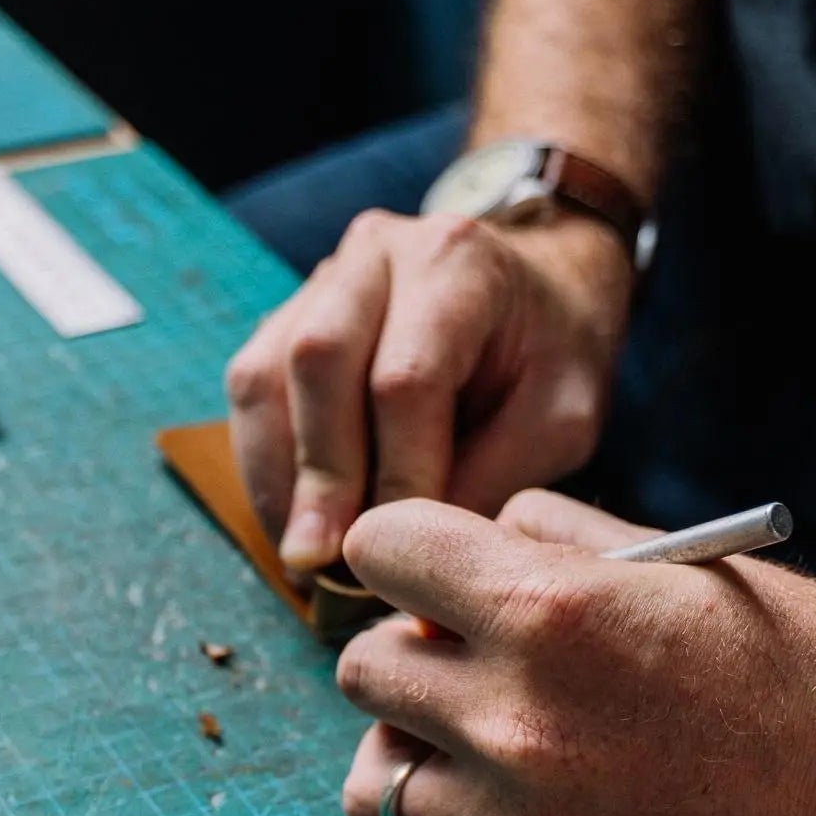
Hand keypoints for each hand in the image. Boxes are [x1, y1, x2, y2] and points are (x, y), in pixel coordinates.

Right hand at [224, 209, 630, 570]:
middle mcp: (378, 252)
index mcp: (457, 264)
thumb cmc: (551, 357)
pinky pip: (252, 389)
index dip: (395, 474)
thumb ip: (497, 473)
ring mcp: (324, 278)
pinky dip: (264, 464)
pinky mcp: (290, 312)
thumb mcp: (563, 417)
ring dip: (276, 477)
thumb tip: (410, 545)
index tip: (400, 550)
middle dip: (319, 476)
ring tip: (301, 555)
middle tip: (320, 563)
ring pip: (265, 376)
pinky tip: (290, 521)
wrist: (537, 288)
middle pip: (318, 362)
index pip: (406, 380)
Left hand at [335, 492, 815, 815]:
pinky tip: (497, 780)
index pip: (377, 550)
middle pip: (359, 663)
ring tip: (463, 722)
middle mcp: (515, 709)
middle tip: (458, 646)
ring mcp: (525, 805)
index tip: (427, 565)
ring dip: (405, 735)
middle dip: (402, 643)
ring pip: (371, 769)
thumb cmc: (799, 653)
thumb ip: (552, 539)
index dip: (399, 549)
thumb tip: (479, 541)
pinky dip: (445, 803)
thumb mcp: (676, 557)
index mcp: (548, 605)